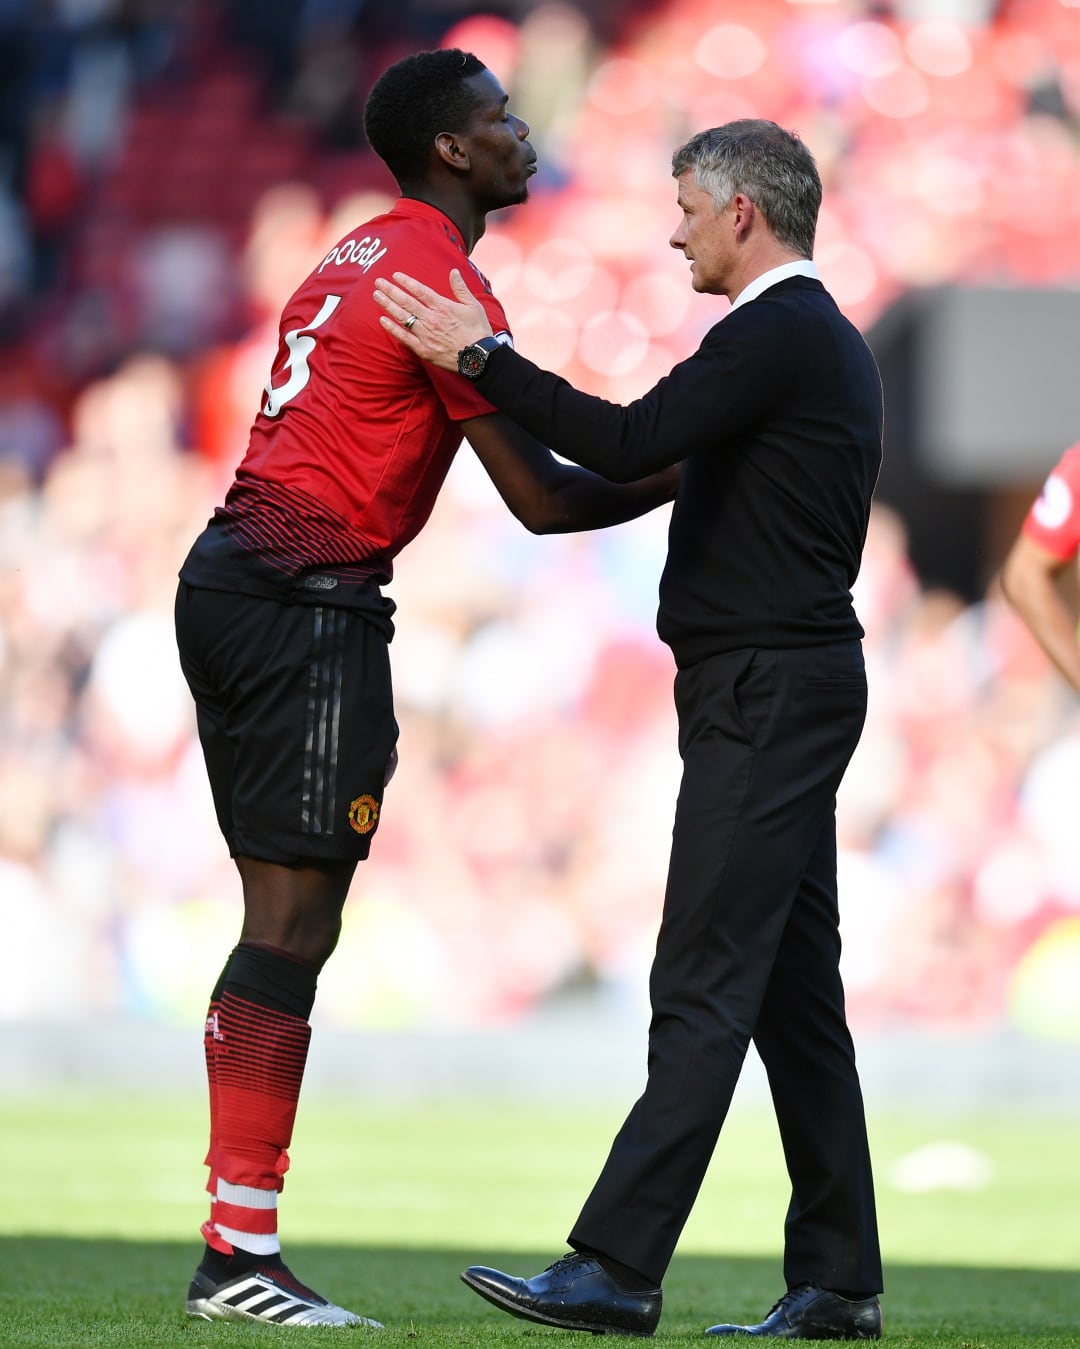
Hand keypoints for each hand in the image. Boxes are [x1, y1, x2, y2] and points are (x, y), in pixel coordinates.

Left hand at [373, 269, 493, 371]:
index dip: (406, 282)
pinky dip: (392, 328)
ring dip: (387, 305)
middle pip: (406, 301)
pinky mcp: (423, 350)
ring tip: (376, 296)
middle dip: (391, 290)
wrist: (479, 358)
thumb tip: (453, 271)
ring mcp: (425, 335)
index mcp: (443, 306)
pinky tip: (382, 320)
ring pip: (402, 316)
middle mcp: (431, 319)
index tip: (395, 275)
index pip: (419, 290)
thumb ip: (460, 288)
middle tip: (378, 282)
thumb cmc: (478, 331)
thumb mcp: (473, 306)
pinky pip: (404, 337)